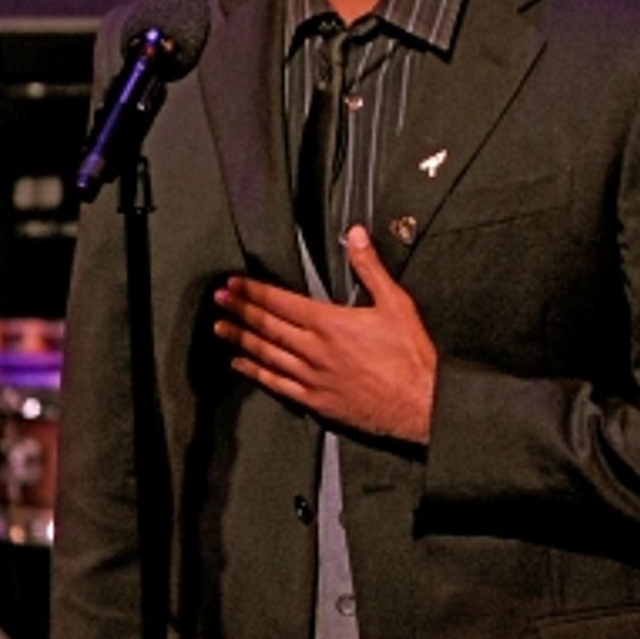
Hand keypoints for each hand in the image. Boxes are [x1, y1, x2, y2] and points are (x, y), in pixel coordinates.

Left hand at [214, 224, 436, 443]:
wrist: (420, 403)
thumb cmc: (410, 355)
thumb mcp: (395, 303)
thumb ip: (370, 267)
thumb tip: (356, 234)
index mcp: (330, 323)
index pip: (281, 302)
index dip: (255, 291)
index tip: (235, 283)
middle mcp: (314, 350)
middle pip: (267, 326)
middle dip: (240, 310)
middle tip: (219, 300)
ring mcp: (312, 377)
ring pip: (267, 355)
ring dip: (241, 339)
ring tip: (220, 328)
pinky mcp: (316, 400)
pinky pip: (277, 385)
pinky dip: (256, 373)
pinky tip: (241, 366)